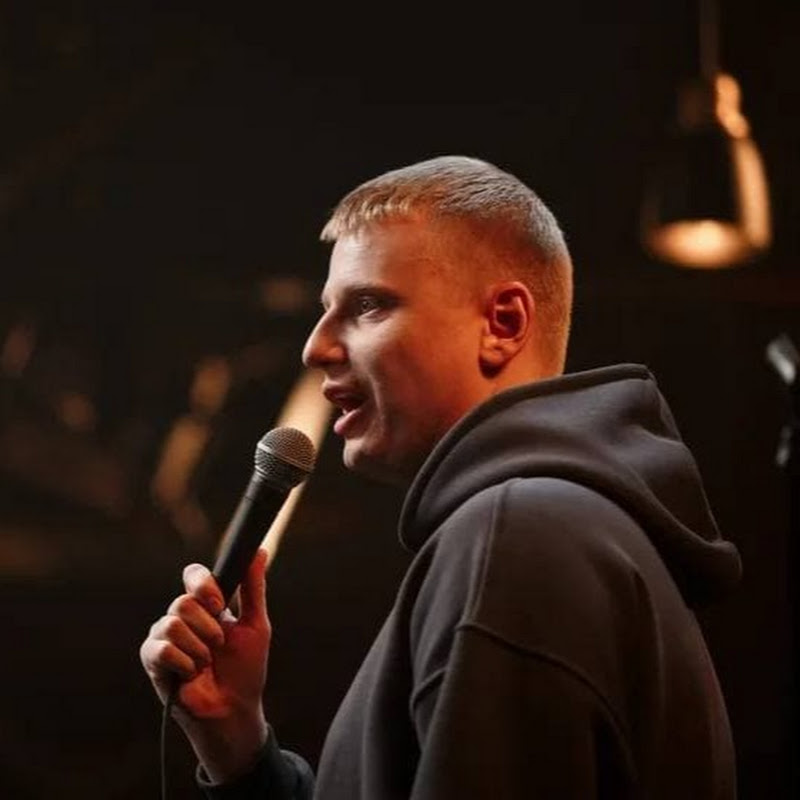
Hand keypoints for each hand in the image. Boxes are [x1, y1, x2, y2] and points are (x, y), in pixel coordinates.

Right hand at [140, 548, 270, 780]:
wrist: (235, 710)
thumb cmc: (246, 668)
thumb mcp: (256, 625)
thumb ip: (253, 588)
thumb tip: (259, 551)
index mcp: (206, 605)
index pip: (193, 575)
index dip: (202, 583)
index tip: (220, 603)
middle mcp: (182, 616)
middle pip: (183, 601)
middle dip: (208, 626)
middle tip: (219, 645)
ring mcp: (165, 637)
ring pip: (171, 623)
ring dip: (198, 647)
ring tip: (206, 663)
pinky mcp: (153, 660)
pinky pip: (161, 648)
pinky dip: (183, 662)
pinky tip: (191, 674)